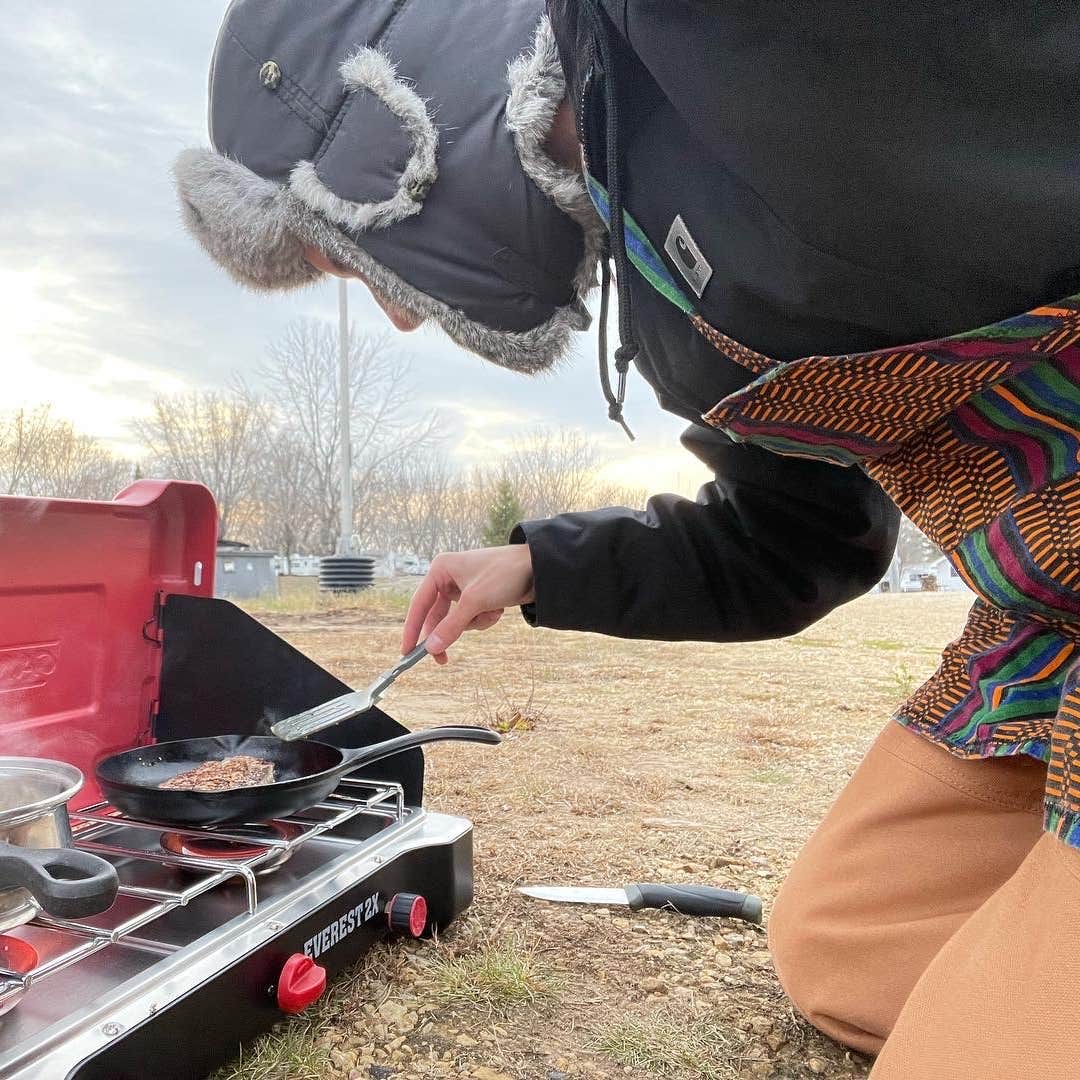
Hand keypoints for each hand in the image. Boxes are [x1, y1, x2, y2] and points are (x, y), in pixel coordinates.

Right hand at [402, 545, 534, 663]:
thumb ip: (451, 626)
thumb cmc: (504, 574)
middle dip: (448, 633)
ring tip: (490, 612)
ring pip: (457, 620)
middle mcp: (449, 577)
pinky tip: (499, 609)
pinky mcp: (479, 597)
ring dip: (474, 623)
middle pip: (437, 616)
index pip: (419, 604)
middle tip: (443, 660)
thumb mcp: (475, 601)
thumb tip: (431, 648)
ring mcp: (465, 588)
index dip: (412, 629)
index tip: (407, 652)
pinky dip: (485, 619)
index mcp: (441, 569)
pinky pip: (473, 618)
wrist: (539, 568)